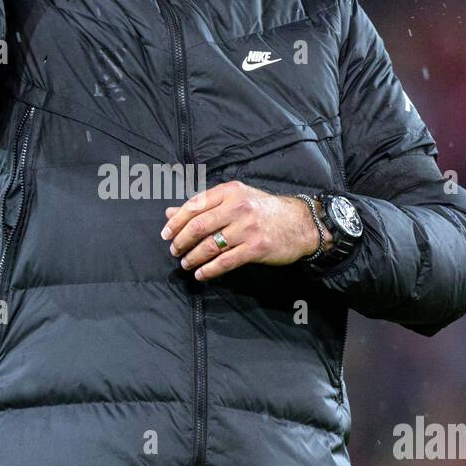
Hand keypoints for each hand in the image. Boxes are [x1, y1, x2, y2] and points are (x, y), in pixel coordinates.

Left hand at [161, 183, 332, 280]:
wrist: (300, 222)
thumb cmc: (263, 210)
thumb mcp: (235, 200)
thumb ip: (203, 206)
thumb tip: (169, 213)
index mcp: (230, 192)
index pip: (194, 205)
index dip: (176, 222)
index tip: (166, 234)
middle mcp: (238, 207)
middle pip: (198, 226)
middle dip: (181, 241)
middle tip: (174, 251)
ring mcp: (248, 228)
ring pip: (210, 245)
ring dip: (193, 257)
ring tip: (186, 264)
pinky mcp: (256, 248)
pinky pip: (225, 261)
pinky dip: (209, 270)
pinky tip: (201, 274)